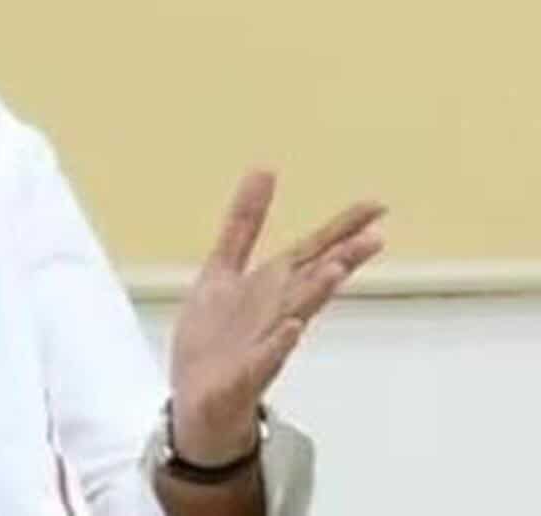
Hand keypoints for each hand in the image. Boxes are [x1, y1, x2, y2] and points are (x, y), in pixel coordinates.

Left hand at [168, 170, 384, 463]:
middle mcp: (276, 311)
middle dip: (341, 258)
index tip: (377, 206)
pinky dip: (278, 344)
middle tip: (376, 236)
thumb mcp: (220, 270)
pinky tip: (292, 328)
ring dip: (316, 293)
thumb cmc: (215, 337)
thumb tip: (264, 169)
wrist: (196, 403)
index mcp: (270, 286)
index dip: (340, 229)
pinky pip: (266, 358)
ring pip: (296, 314)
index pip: (311, 252)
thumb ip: (243, 224)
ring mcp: (264, 343)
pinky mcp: (246, 373)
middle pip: (312, 280)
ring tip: (335, 269)